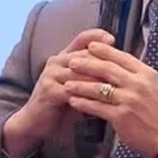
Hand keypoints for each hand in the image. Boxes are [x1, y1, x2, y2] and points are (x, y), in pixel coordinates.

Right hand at [3, 29, 114, 157]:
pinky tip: (102, 102)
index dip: (96, 36)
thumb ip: (91, 77)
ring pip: (80, 72)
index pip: (80, 39)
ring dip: (99, 79)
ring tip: (117, 86)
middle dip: (104, 61)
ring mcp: (51, 75)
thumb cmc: (59, 104)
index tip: (112, 39)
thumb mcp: (76, 87)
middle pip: (84, 55)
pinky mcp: (48, 90)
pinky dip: (87, 96)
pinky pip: (72, 90)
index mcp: (63, 57)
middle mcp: (56, 62)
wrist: (34, 121)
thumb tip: (118, 73)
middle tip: (123, 68)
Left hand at [64, 41, 157, 157]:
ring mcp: (128, 100)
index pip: (122, 57)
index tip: (91, 46)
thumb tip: (121, 64)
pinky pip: (97, 107)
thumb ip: (139, 75)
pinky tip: (74, 101)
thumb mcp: (157, 87)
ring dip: (80, 84)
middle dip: (86, 64)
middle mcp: (137, 84)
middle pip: (107, 69)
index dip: (104, 51)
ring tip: (67, 82)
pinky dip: (83, 103)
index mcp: (147, 74)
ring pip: (98, 88)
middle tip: (72, 61)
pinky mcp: (120, 117)